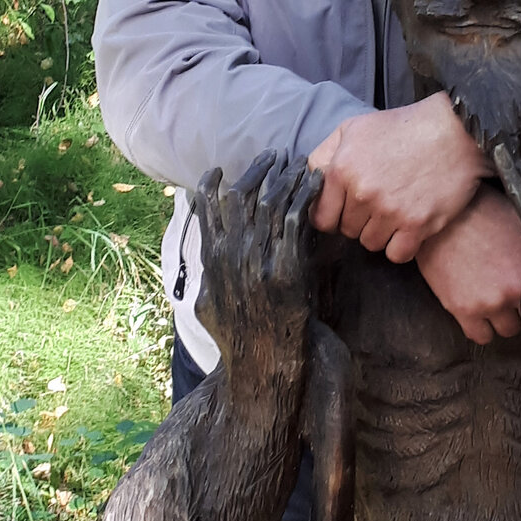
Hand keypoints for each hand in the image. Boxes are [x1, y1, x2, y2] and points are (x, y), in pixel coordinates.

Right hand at [195, 152, 322, 384]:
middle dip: (258, 168)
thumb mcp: (208, 304)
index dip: (213, 182)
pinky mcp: (286, 269)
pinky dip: (305, 195)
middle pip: (242, 194)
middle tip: (274, 153)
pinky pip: (295, 220)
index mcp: (212, 258)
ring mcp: (257, 261)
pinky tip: (316, 182)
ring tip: (296, 161)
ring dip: (284, 176)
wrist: (263, 368)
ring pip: (270, 202)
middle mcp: (231, 255)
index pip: (207, 206)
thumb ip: (208, 273)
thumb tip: (205, 250)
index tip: (222, 167)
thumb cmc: (239, 337)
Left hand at [308, 92, 491, 261]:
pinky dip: (401, 246)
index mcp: (342, 169)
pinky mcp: (417, 224)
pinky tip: (409, 227)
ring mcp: (390, 211)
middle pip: (347, 231)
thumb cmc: (404, 127)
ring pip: (370, 244)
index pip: (321, 218)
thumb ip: (325, 154)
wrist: (456, 131)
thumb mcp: (355, 128)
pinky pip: (396, 254)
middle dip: (359, 220)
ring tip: (395, 211)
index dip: (333, 215)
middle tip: (378, 202)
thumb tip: (308, 180)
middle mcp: (362, 192)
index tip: (346, 209)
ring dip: (381, 233)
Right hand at [416, 183, 520, 344]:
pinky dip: (481, 327)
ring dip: (503, 319)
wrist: (442, 213)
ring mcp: (484, 303)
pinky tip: (480, 309)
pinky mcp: (459, 308)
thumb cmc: (483, 210)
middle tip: (514, 292)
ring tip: (496, 300)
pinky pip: (478, 335)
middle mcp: (510, 292)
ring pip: (506, 331)